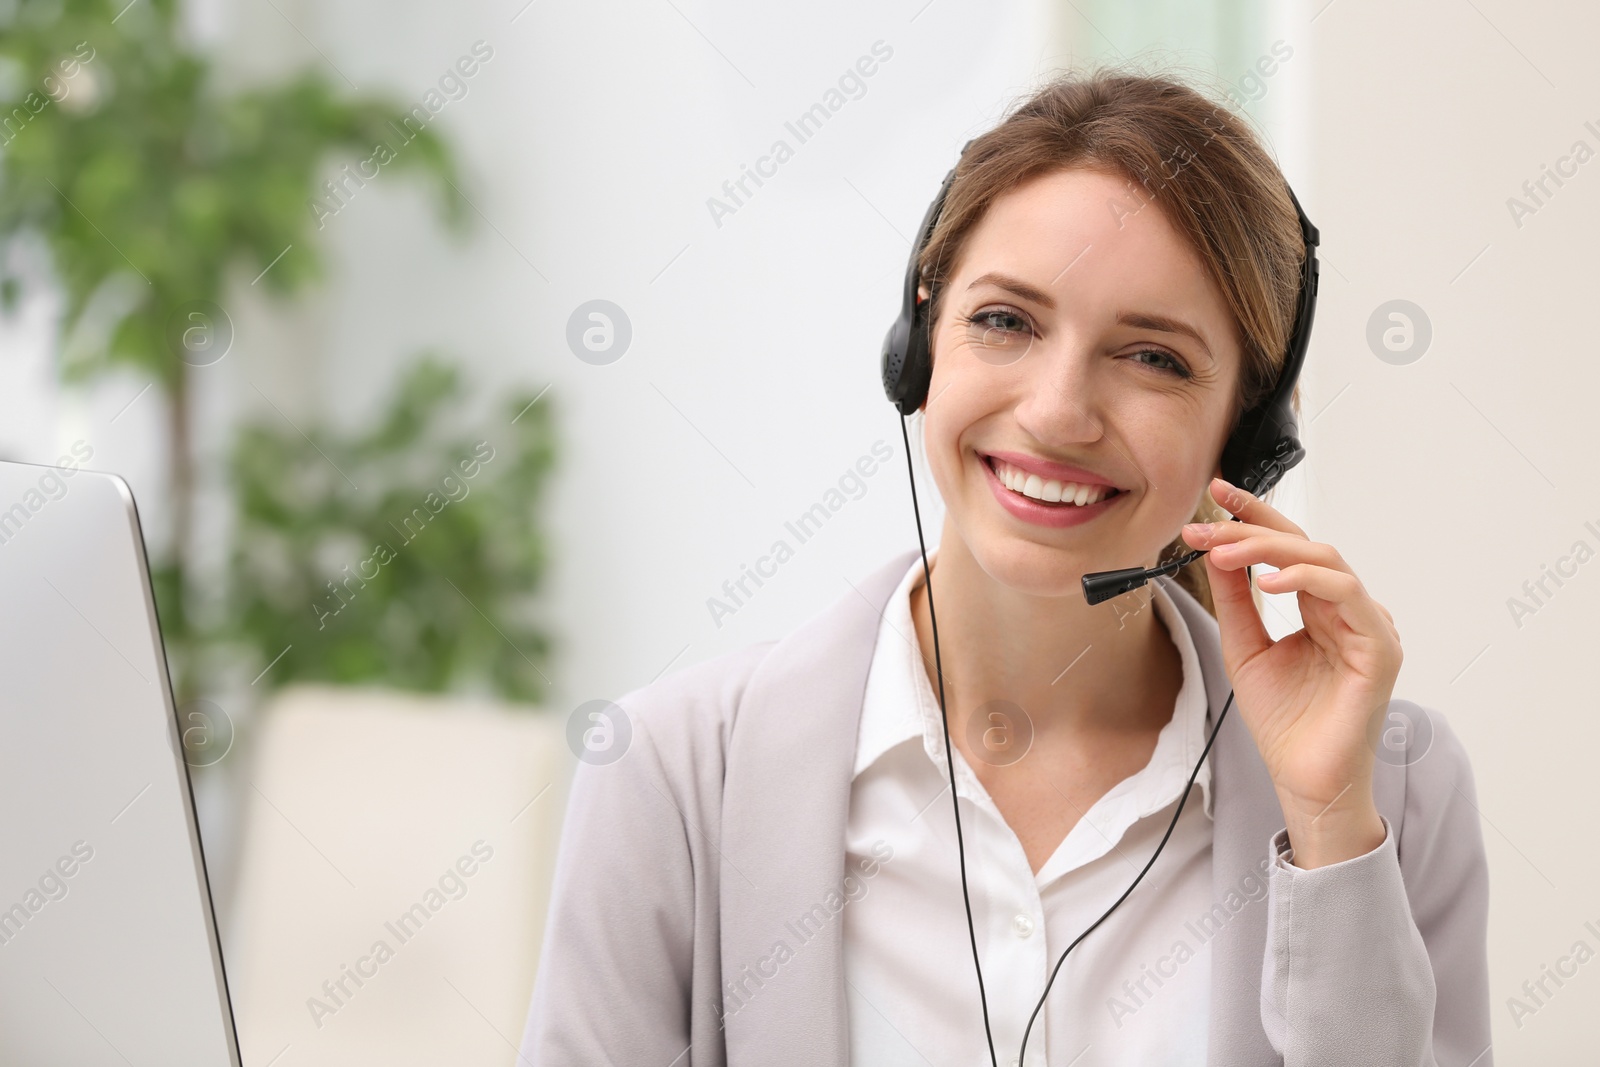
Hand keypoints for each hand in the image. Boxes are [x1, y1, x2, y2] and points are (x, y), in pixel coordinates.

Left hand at [1181, 476, 1399, 867]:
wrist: (1303, 779)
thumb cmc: (1284, 722)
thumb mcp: (1245, 647)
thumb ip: (1237, 600)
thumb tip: (1216, 550)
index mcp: (1320, 608)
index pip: (1289, 548)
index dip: (1255, 515)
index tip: (1215, 492)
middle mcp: (1348, 610)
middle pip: (1305, 545)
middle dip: (1251, 529)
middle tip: (1205, 526)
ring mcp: (1369, 625)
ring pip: (1325, 561)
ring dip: (1269, 549)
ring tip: (1224, 551)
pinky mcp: (1379, 647)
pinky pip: (1347, 595)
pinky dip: (1306, 580)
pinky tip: (1268, 582)